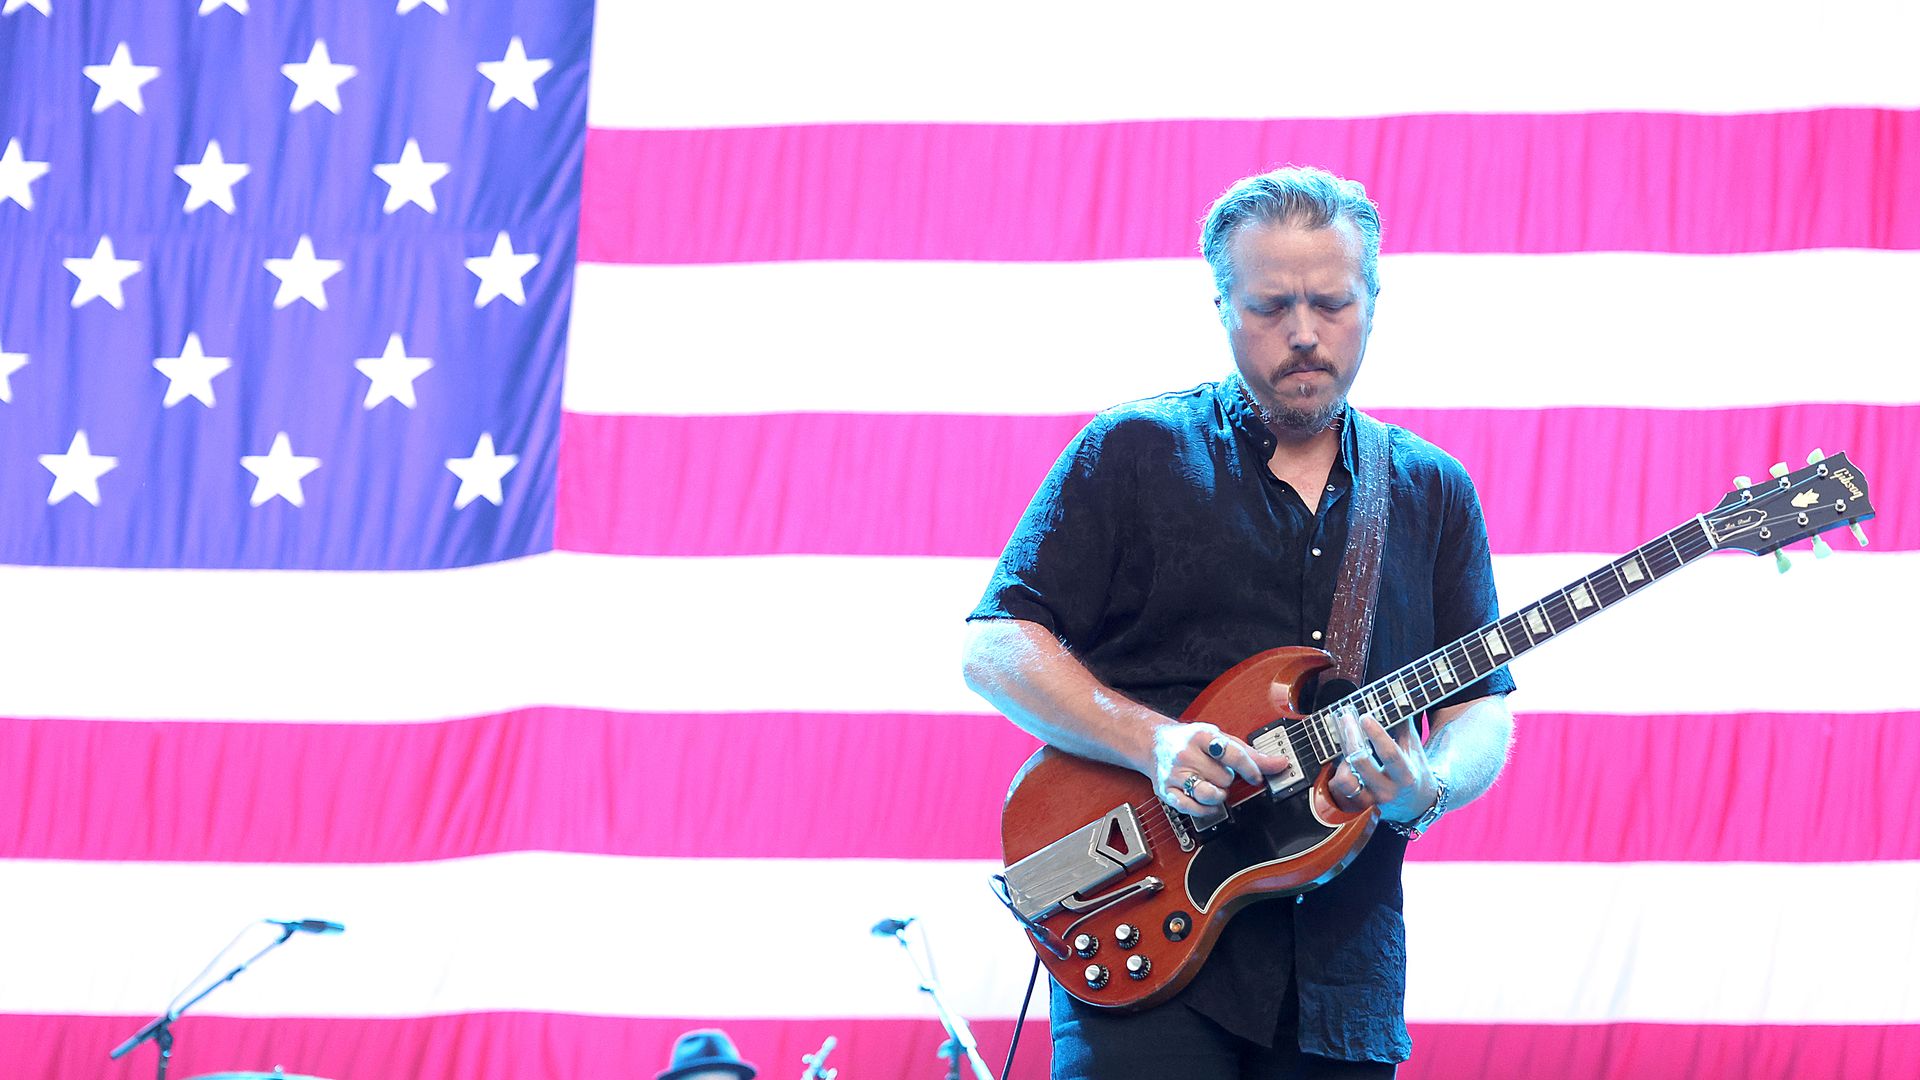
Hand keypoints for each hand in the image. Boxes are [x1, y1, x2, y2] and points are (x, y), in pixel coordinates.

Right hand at [1153, 722, 1290, 816]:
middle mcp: (1186, 754)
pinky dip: (1206, 809)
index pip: (1232, 754)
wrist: (1154, 743)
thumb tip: (1280, 763)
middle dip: (1228, 779)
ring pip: (1209, 795)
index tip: (1256, 777)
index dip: (1250, 769)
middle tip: (1221, 772)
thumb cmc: (1192, 741)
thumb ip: (1251, 754)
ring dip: (1218, 794)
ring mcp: (1175, 774)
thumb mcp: (1221, 739)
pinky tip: (1208, 802)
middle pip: (1224, 778)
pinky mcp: (1167, 791)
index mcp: (1202, 736)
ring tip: (1215, 786)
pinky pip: (1193, 808)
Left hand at [1328, 714, 1438, 823]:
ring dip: (1342, 757)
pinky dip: (1336, 771)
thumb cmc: (1413, 768)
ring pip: (1346, 780)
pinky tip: (1340, 756)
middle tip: (1345, 718)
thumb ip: (1404, 724)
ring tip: (1343, 740)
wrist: (1416, 802)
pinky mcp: (1357, 804)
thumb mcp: (1413, 747)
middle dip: (1351, 738)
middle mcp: (1387, 790)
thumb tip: (1396, 697)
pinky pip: (1338, 788)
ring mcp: (1371, 799)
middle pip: (1362, 763)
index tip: (1364, 716)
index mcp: (1405, 775)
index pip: (1390, 754)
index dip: (1376, 735)